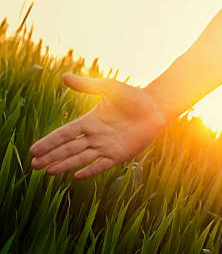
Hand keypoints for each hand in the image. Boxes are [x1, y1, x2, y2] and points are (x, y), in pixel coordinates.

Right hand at [29, 73, 167, 179]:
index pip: (64, 134)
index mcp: (89, 121)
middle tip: (33, 166)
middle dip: (51, 156)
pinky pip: (101, 164)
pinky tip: (76, 176)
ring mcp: (106, 146)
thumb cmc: (133, 95)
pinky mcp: (120, 154)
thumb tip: (64, 77)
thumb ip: (87, 85)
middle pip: (68, 148)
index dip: (49, 142)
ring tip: (47, 172)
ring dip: (64, 165)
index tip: (33, 150)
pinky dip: (89, 170)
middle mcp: (95, 136)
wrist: (155, 106)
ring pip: (80, 158)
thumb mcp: (108, 87)